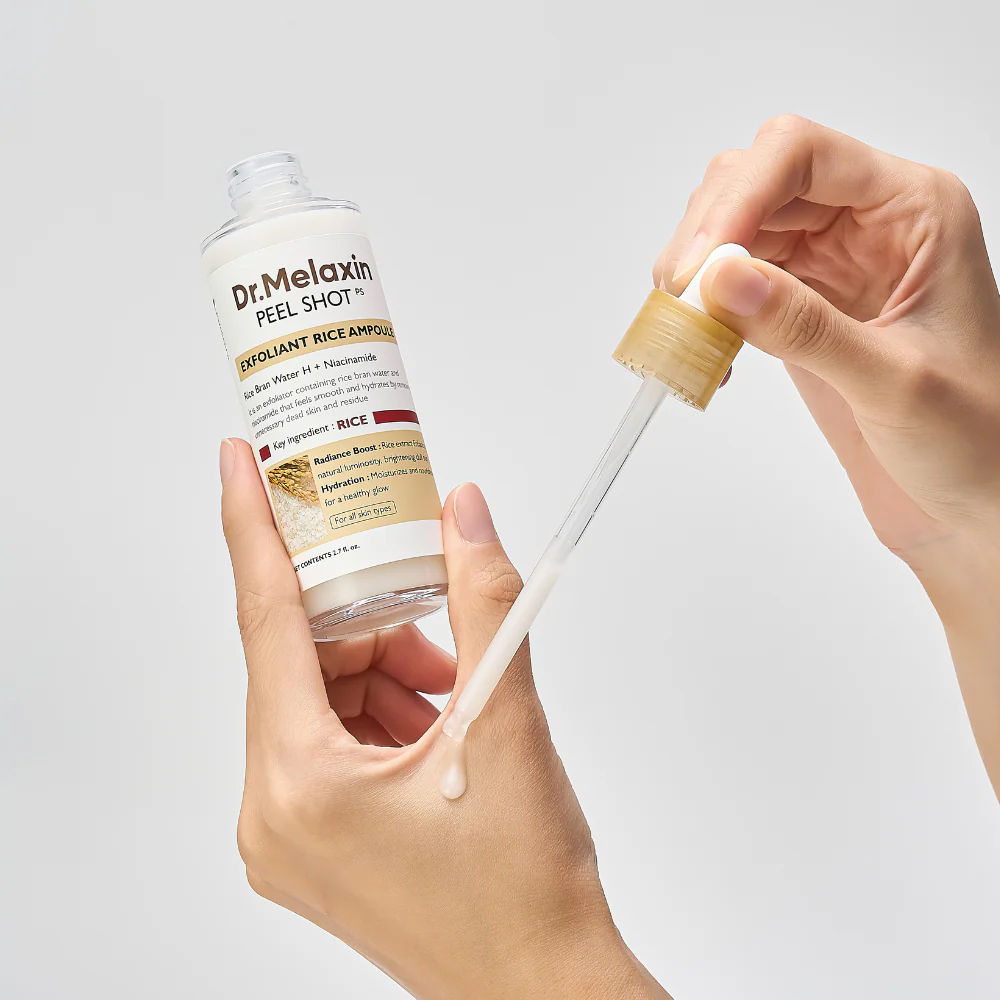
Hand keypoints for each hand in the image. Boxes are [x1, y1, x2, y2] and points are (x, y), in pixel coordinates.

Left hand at [219, 438, 667, 999]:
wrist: (542, 985)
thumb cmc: (524, 885)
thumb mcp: (507, 722)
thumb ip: (483, 601)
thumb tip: (464, 515)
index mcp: (298, 783)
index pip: (265, 620)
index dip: (251, 527)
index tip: (237, 463)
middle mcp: (271, 814)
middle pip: (300, 662)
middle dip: (367, 617)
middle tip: (427, 588)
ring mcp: (288, 837)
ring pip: (319, 701)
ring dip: (382, 667)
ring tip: (454, 676)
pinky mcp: (315, 846)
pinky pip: (330, 744)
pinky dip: (379, 710)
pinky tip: (438, 714)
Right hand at [655, 116, 999, 797]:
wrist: (982, 531)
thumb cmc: (981, 463)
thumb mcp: (900, 390)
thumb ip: (804, 325)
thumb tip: (717, 276)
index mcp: (917, 215)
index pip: (798, 153)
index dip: (732, 196)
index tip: (691, 269)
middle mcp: (871, 232)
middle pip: (751, 180)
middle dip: (696, 232)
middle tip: (671, 307)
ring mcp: (829, 275)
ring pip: (727, 229)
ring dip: (685, 273)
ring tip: (674, 337)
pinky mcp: (801, 321)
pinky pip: (725, 287)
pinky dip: (693, 313)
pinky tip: (690, 352)